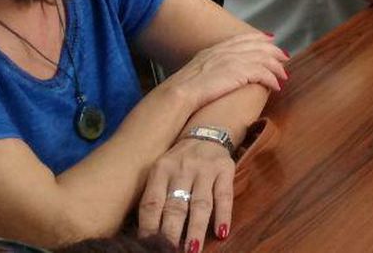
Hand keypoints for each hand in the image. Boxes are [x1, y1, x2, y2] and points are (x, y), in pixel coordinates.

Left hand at [138, 135, 235, 250]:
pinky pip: (224, 195)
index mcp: (160, 170)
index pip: (152, 203)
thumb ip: (156, 197)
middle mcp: (182, 168)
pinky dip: (224, 214)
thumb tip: (147, 234)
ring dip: (196, 229)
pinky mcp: (225, 169)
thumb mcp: (162, 172)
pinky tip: (222, 232)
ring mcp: (205, 169)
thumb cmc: (179, 161)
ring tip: (193, 250)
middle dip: (171, 232)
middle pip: (175, 205)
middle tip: (169, 252)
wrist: (207, 131)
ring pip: (200, 203)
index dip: (149, 226)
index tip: (148, 246)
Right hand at [161, 31, 288, 109]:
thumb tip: (216, 74)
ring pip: (264, 59)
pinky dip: (272, 79)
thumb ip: (209, 67)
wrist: (177, 95)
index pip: (242, 39)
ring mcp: (233, 61)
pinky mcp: (239, 73)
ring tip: (283, 76)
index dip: (259, 39)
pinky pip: (263, 73)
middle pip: (257, 46)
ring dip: (276, 68)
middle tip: (285, 57)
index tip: (270, 41)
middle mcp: (225, 51)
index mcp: (214, 49)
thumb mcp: (195, 71)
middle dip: (273, 51)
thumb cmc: (181, 90)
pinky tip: (276, 86)